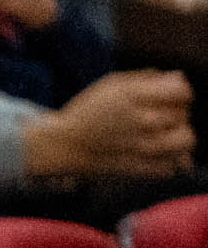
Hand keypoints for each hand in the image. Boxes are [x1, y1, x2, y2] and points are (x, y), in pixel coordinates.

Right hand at [33, 70, 195, 179]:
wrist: (62, 146)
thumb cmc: (87, 112)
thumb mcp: (111, 84)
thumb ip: (146, 78)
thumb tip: (178, 79)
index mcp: (134, 96)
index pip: (183, 91)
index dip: (179, 92)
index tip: (167, 97)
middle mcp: (142, 121)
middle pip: (183, 114)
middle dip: (174, 114)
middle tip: (156, 118)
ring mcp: (143, 147)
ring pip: (186, 140)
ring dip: (178, 137)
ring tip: (163, 137)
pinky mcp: (141, 169)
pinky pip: (173, 165)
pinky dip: (168, 160)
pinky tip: (154, 155)